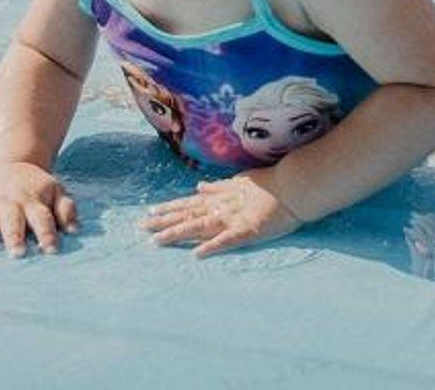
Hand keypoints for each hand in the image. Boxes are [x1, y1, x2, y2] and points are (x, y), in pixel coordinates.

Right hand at [0, 161, 78, 255]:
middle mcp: (10, 202)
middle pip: (13, 220)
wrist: (10, 165)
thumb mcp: (56, 191)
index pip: (42, 218)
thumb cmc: (36, 187)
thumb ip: (66, 209)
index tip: (51, 249)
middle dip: (15, 236)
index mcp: (33, 200)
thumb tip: (74, 229)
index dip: (47, 233)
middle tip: (18, 253)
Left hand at [141, 169, 301, 257]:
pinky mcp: (247, 231)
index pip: (190, 203)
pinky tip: (196, 254)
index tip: (150, 212)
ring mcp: (232, 219)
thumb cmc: (269, 183)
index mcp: (220, 197)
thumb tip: (200, 186)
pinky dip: (211, 246)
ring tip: (157, 240)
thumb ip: (219, 187)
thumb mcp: (239, 181)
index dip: (169, 208)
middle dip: (164, 221)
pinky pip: (227, 240)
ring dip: (178, 233)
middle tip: (142, 226)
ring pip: (200, 226)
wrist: (292, 186)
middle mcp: (222, 207)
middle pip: (188, 214)